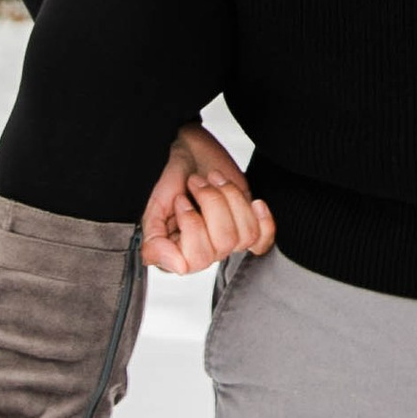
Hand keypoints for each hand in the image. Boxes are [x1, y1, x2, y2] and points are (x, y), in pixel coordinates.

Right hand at [142, 120, 275, 270]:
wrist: (187, 149)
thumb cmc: (168, 175)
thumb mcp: (152, 205)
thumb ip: (155, 240)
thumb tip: (179, 268)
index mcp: (175, 250)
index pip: (196, 260)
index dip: (192, 225)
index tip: (181, 200)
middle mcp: (202, 249)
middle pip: (224, 244)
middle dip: (212, 203)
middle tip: (197, 182)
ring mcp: (225, 238)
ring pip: (244, 235)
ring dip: (231, 199)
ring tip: (214, 180)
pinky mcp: (245, 225)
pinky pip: (262, 240)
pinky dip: (263, 220)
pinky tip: (254, 203)